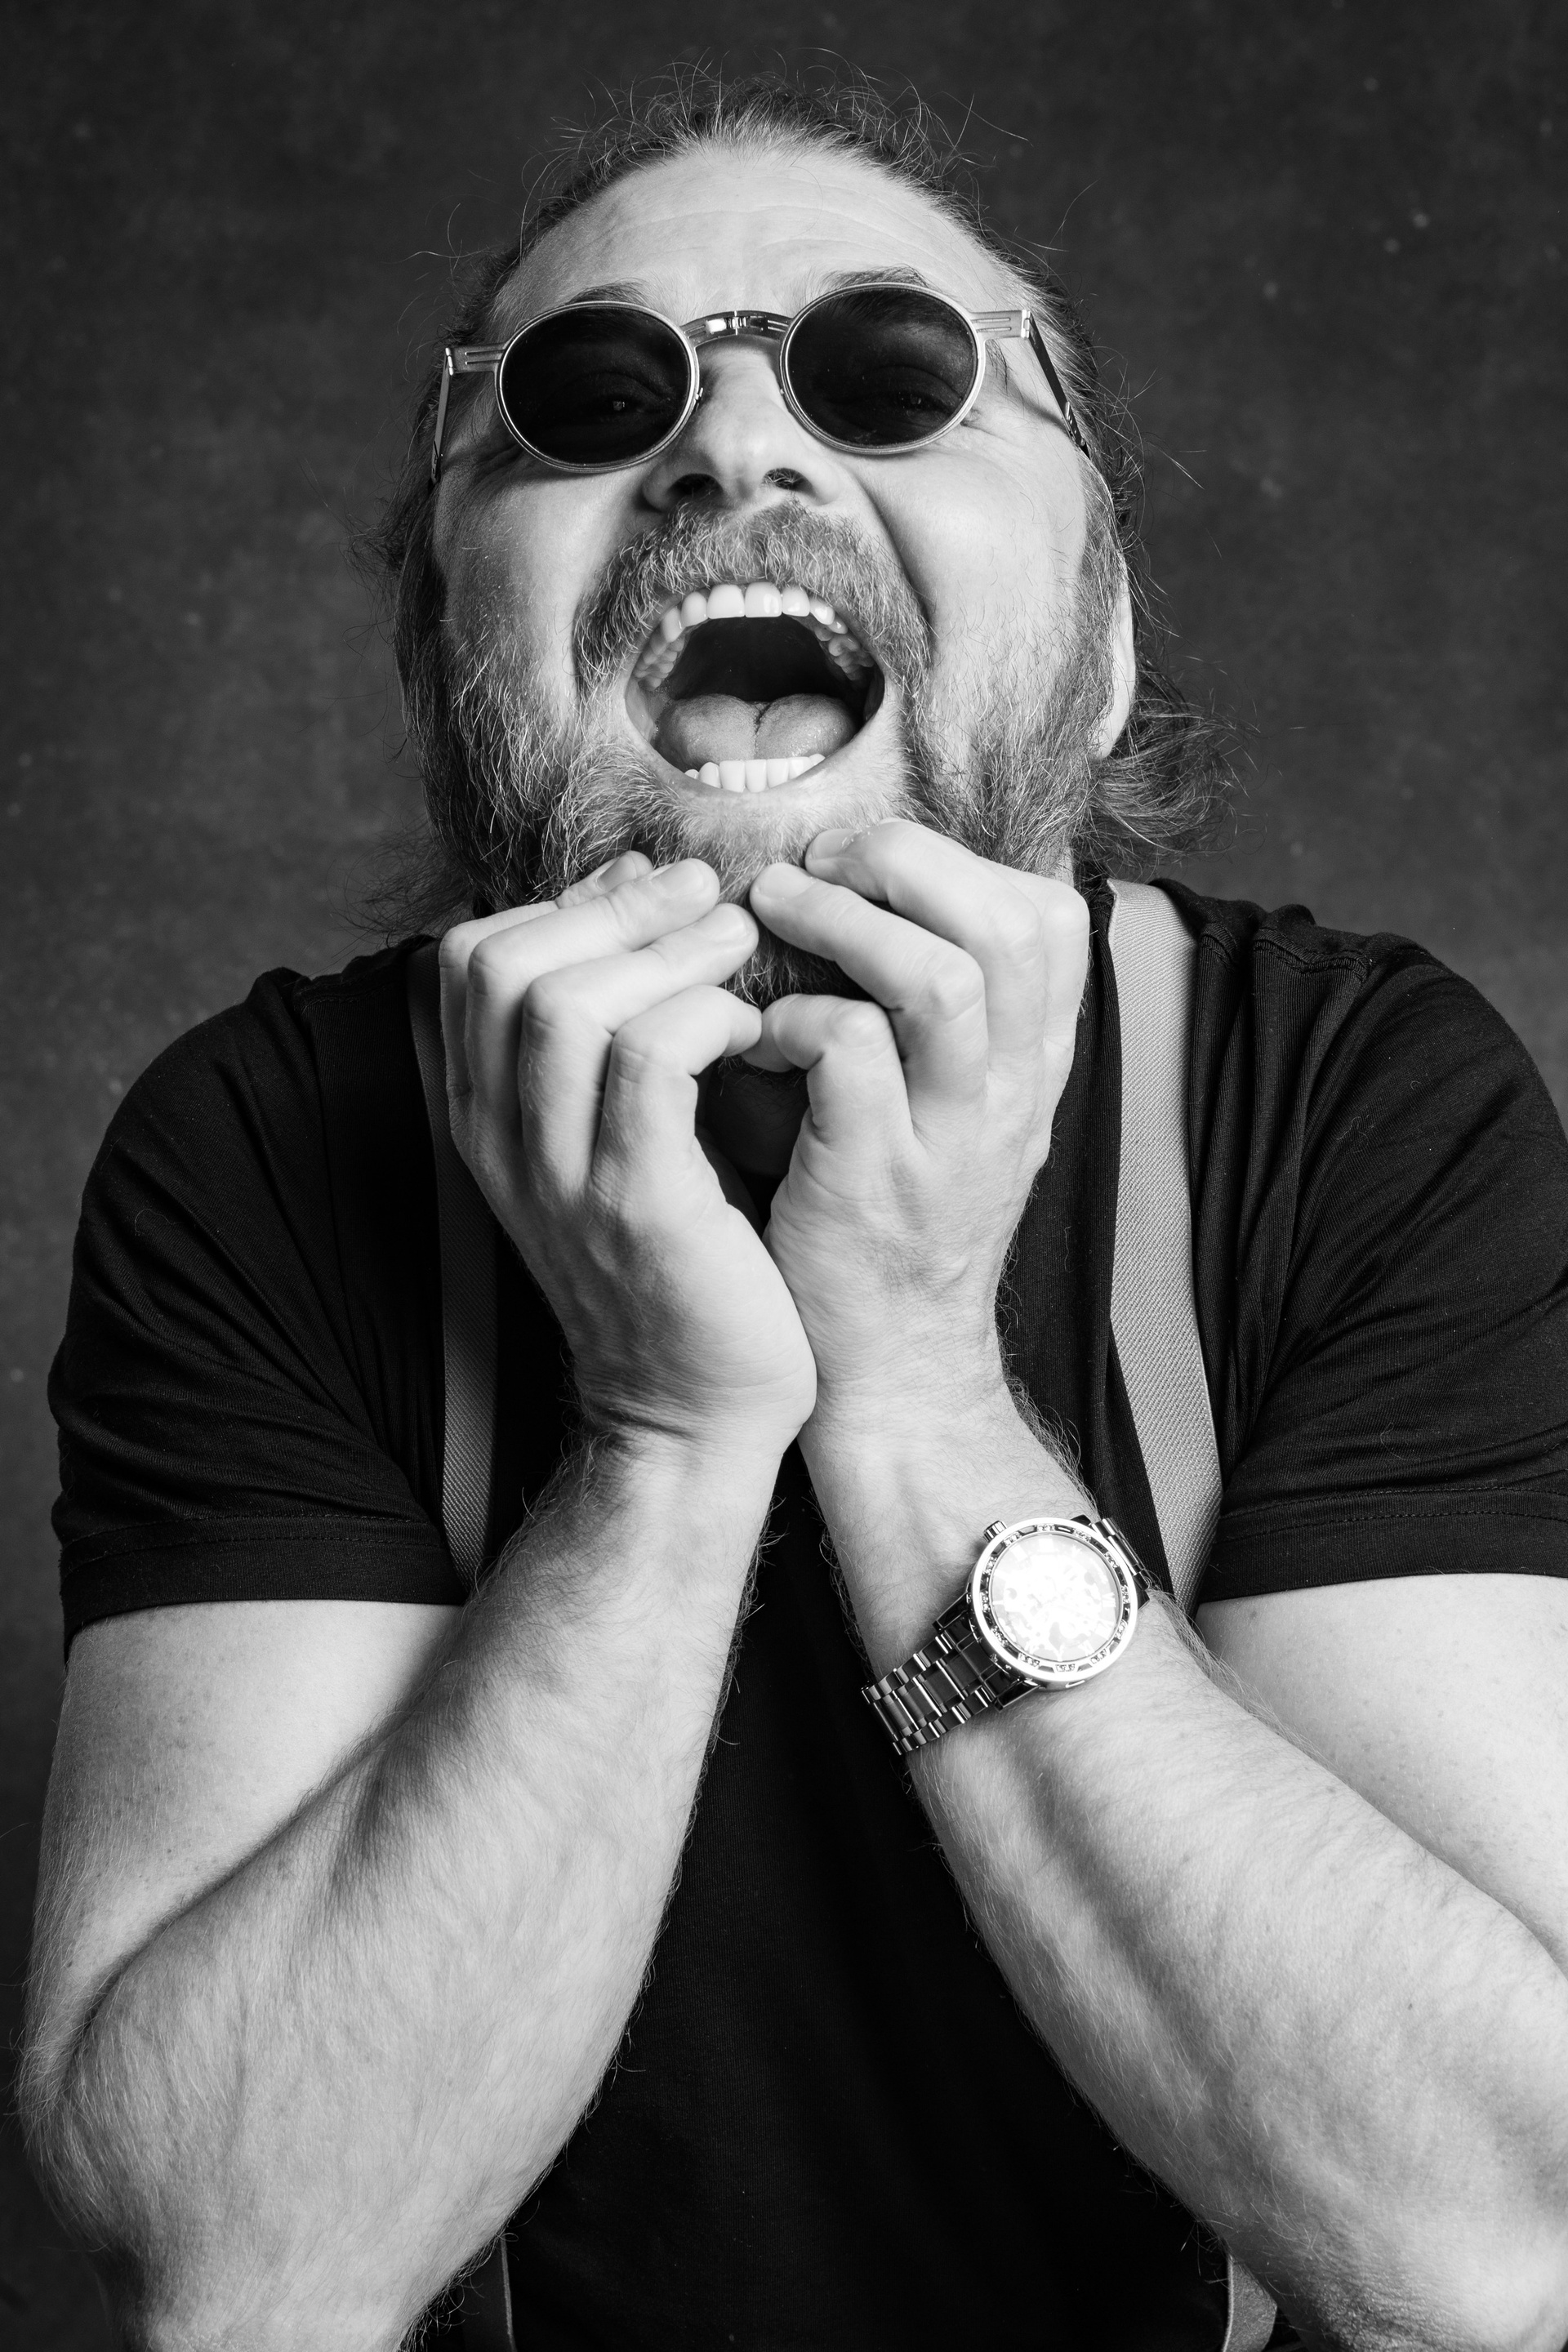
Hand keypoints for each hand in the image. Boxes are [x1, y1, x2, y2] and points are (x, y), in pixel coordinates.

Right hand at [440, 856, 815, 1467]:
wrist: (695, 1415)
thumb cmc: (686, 1258)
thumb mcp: (628, 1130)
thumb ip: (618, 1019)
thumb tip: (638, 888)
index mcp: (488, 1117)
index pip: (470, 959)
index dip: (565, 901)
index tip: (656, 895)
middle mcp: (502, 1142)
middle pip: (499, 963)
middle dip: (612, 908)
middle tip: (707, 898)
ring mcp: (559, 1177)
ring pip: (566, 1002)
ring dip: (666, 951)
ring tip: (740, 949)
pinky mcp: (636, 1207)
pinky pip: (650, 1062)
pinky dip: (705, 1017)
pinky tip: (754, 1033)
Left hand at [745, 821, 1088, 1443]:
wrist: (889, 1369)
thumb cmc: (889, 1219)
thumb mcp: (951, 1111)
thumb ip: (941, 1020)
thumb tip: (875, 893)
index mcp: (1032, 1066)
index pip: (1052, 918)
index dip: (961, 862)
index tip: (871, 865)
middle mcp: (1011, 1093)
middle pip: (1007, 924)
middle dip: (903, 862)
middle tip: (817, 863)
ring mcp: (950, 1138)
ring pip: (939, 978)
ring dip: (843, 922)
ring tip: (773, 911)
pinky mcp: (876, 1179)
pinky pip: (851, 1051)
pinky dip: (794, 1017)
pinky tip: (754, 1036)